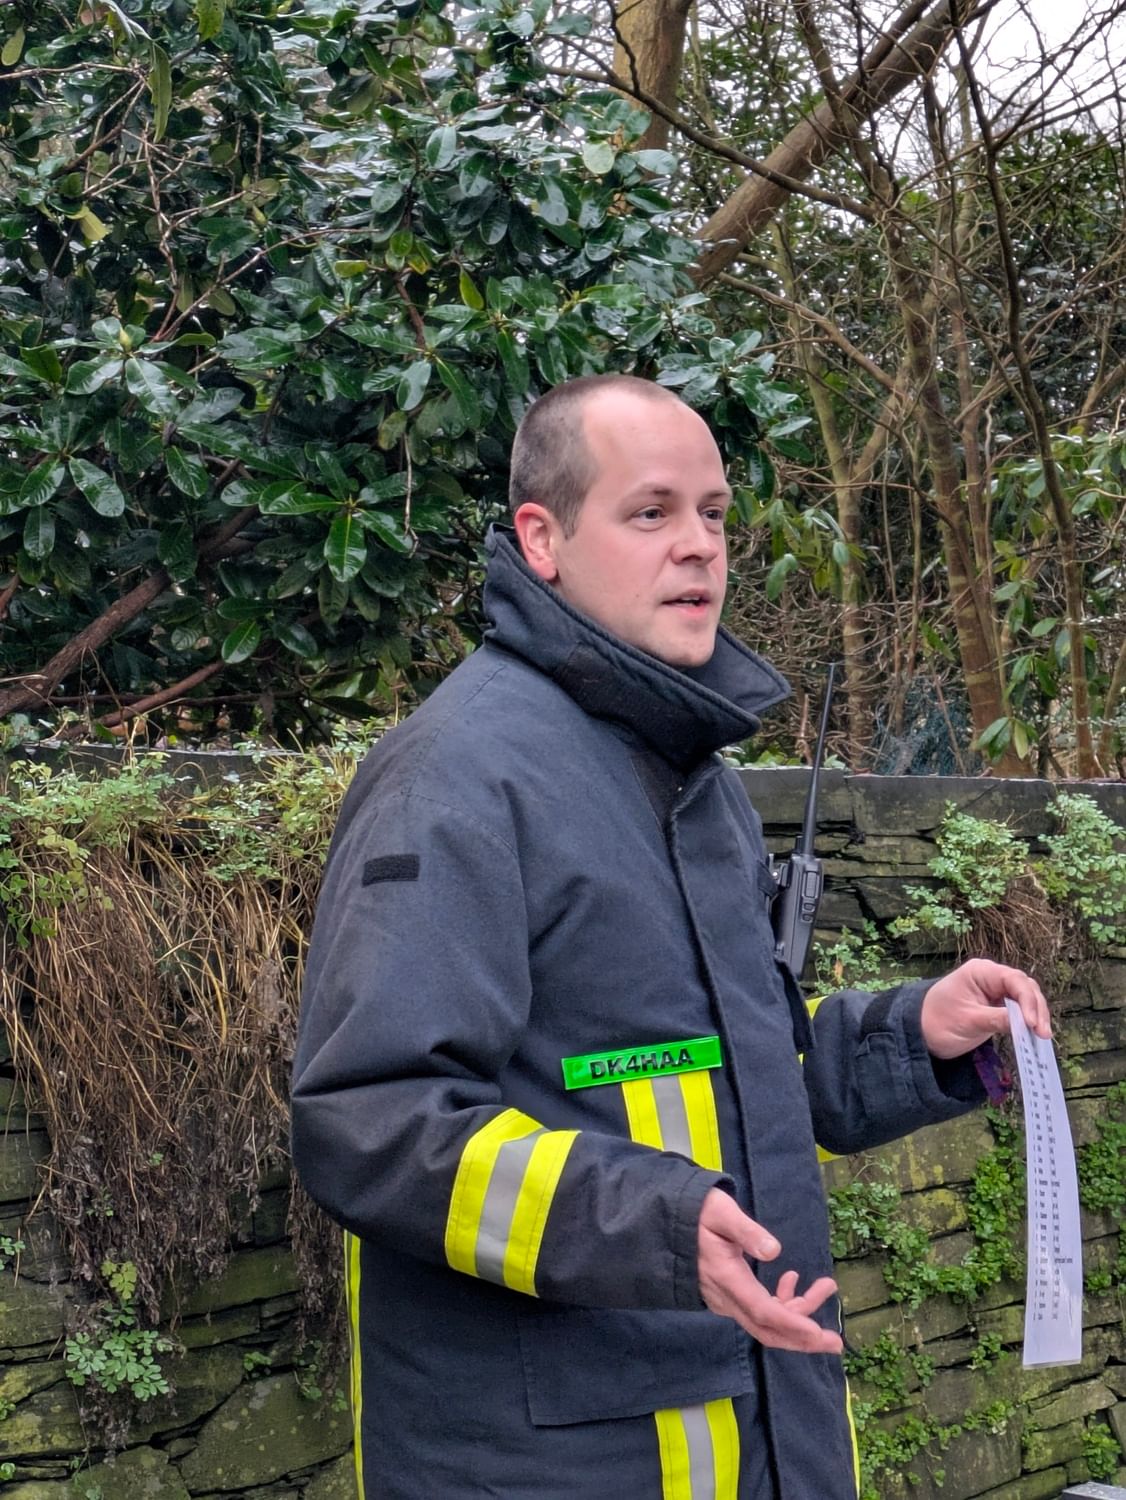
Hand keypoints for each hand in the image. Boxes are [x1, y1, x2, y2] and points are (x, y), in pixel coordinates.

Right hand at [698, 1188, 841, 1353]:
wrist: (670, 1222)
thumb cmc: (697, 1212)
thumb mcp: (720, 1212)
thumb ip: (746, 1230)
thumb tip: (774, 1250)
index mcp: (726, 1278)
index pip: (763, 1312)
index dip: (792, 1325)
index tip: (818, 1334)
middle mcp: (727, 1298)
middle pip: (767, 1330)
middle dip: (802, 1339)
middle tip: (835, 1342)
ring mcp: (727, 1300)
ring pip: (767, 1321)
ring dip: (799, 1311)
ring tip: (826, 1285)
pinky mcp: (730, 1296)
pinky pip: (759, 1310)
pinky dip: (782, 1303)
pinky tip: (792, 1280)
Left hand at [920, 958, 1050, 1059]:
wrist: (921, 1032)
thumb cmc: (938, 1021)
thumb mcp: (968, 1021)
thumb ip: (997, 1019)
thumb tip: (1026, 1024)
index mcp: (981, 971)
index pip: (1014, 981)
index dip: (1028, 1001)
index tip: (1033, 1024)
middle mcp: (992, 977)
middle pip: (1025, 988)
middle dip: (1037, 1010)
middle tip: (1043, 1034)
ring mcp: (997, 991)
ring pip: (1027, 999)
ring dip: (1037, 1016)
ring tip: (1042, 1037)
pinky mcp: (999, 1006)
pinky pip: (1020, 1011)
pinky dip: (1029, 1022)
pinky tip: (1034, 1036)